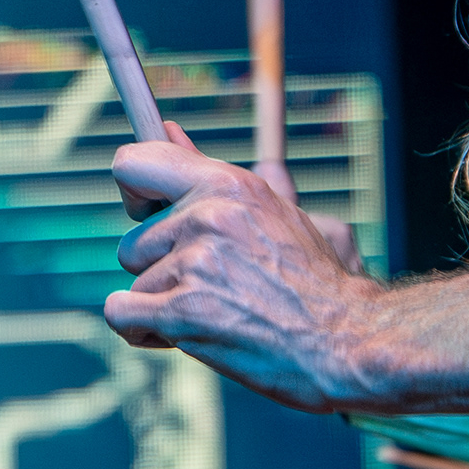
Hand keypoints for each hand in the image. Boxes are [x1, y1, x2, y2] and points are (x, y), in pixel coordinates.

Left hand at [102, 122, 388, 410]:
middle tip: (210, 285)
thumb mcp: (270, 211)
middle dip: (161, 269)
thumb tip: (167, 129)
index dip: (133, 192)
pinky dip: (144, 332)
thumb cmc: (313, 281)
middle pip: (133, 242)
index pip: (133, 162)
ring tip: (216, 313)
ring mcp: (194, 263)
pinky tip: (182, 336)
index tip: (149, 214)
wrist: (347, 339)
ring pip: (136, 283)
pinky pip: (120, 315)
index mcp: (228, 184)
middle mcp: (207, 216)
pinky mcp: (183, 311)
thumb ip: (210, 176)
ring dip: (164, 306)